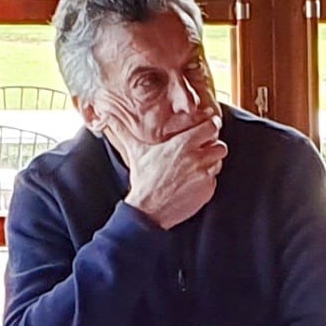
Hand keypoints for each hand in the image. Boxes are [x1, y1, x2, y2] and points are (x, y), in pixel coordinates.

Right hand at [109, 110, 227, 229]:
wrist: (149, 210)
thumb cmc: (144, 179)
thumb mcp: (136, 152)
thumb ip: (126, 131)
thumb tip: (105, 116)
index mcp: (181, 144)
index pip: (210, 127)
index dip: (210, 127)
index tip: (207, 128)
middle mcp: (195, 158)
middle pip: (220, 145)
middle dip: (213, 146)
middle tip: (203, 150)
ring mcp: (203, 174)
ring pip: (219, 161)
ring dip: (211, 162)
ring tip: (196, 167)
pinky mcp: (208, 189)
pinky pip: (215, 178)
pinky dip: (207, 179)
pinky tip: (193, 181)